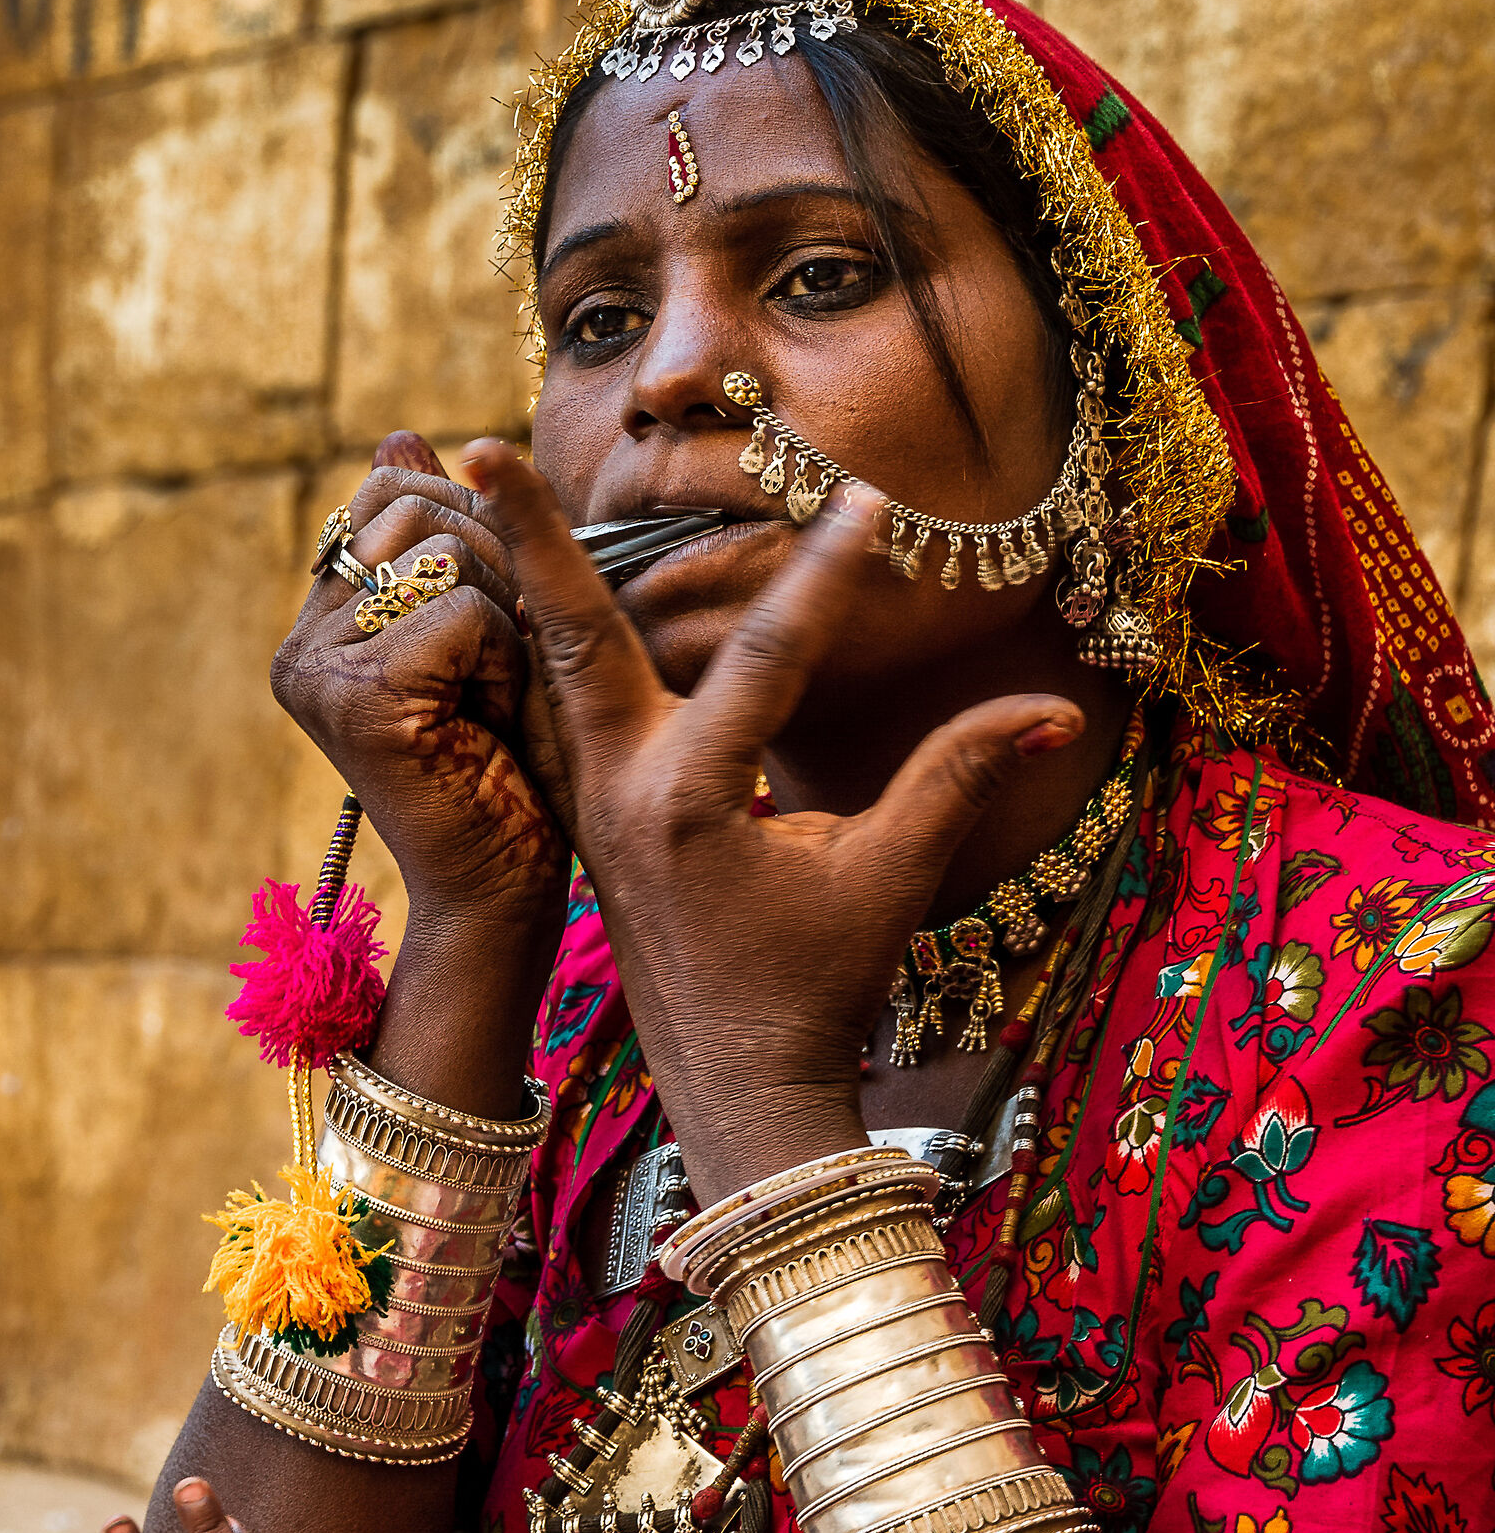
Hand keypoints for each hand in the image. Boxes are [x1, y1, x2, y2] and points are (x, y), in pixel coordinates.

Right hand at [271, 434, 566, 942]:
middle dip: (495, 579)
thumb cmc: (511, 766)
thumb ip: (442, 538)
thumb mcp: (483, 631)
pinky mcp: (357, 696)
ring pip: (447, 556)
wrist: (505, 886)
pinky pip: (465, 612)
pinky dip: (504, 665)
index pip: (396, 488)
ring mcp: (317, 668)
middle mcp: (301, 641)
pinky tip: (488, 728)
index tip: (485, 629)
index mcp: (320, 620)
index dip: (473, 535)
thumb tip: (400, 433)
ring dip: (503, 626)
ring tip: (488, 704)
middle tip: (492, 677)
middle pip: (422, 508)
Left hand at [463, 441, 1081, 1202]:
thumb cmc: (814, 990)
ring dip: (515, 583)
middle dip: (530, 536)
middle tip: (477, 444)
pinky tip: (515, 598)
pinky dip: (531, 650)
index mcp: (694, 799)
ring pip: (542, 670)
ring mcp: (589, 807)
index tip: (870, 499)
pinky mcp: (585, 822)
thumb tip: (1058, 708)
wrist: (736, 1089)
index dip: (830, 575)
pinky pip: (547, 716)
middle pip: (569, 634)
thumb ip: (959, 776)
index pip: (769, 655)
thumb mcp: (890, 879)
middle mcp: (621, 790)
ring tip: (474, 493)